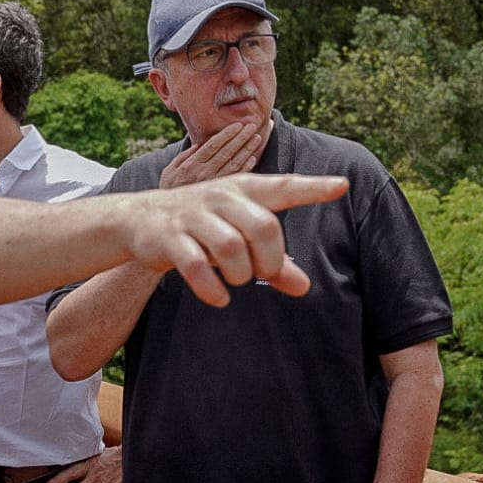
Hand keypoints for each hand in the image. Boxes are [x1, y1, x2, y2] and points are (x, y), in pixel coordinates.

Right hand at [126, 173, 346, 307]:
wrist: (141, 219)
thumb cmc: (204, 226)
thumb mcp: (240, 236)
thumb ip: (274, 261)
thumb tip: (304, 287)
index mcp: (245, 190)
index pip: (284, 186)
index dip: (313, 188)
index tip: (342, 185)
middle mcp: (221, 197)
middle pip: (263, 227)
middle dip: (270, 259)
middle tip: (262, 272)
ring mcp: (194, 216)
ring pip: (231, 247)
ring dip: (241, 274)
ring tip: (236, 281)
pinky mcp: (170, 238)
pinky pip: (197, 266)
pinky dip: (212, 288)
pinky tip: (219, 297)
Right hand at [159, 121, 263, 188]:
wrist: (171, 219)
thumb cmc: (170, 193)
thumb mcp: (169, 172)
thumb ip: (182, 157)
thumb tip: (198, 145)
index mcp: (191, 165)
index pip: (212, 145)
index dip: (227, 134)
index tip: (238, 125)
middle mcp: (203, 174)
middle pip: (226, 152)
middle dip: (240, 138)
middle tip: (252, 126)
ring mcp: (213, 185)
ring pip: (233, 164)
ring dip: (246, 150)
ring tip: (257, 139)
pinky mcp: (220, 196)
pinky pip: (235, 180)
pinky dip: (245, 168)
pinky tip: (253, 159)